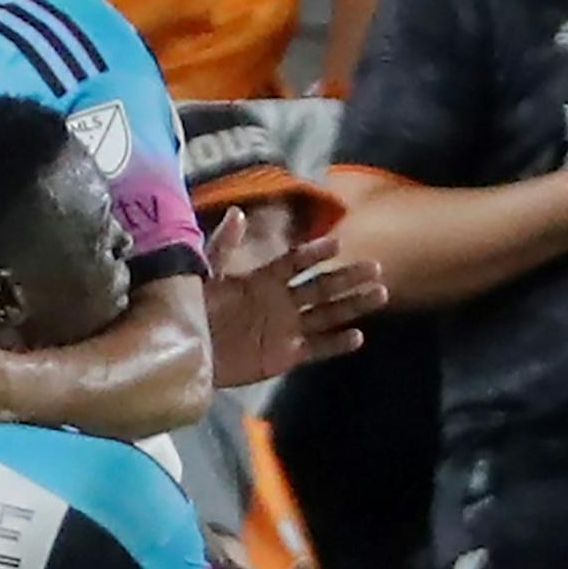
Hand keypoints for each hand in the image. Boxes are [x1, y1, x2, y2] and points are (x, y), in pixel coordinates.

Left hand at [205, 216, 386, 387]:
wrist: (187, 353)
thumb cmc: (192, 311)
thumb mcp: (205, 276)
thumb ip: (223, 247)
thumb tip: (237, 212)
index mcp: (264, 279)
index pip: (296, 262)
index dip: (315, 253)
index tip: (336, 243)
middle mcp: (281, 301)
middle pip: (321, 286)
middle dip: (348, 277)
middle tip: (375, 267)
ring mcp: (286, 329)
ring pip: (328, 314)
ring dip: (353, 304)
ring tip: (380, 293)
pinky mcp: (285, 356)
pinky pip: (317, 347)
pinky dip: (337, 343)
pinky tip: (358, 336)